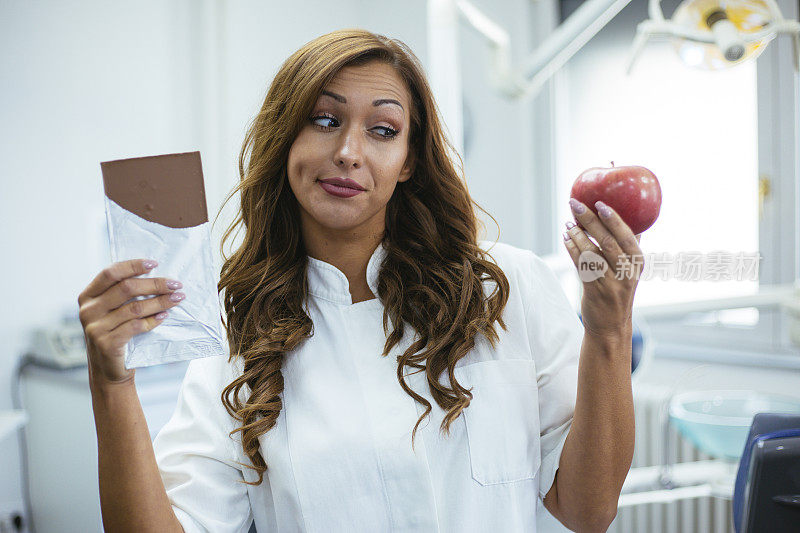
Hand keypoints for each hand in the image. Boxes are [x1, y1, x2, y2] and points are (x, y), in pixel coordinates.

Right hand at [77, 259, 184, 383]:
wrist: (109, 370)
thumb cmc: (116, 334)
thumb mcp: (112, 312)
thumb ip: (123, 294)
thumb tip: (155, 274)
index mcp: (88, 296)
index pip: (111, 273)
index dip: (133, 266)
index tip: (155, 263)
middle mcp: (88, 310)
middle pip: (126, 288)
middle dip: (155, 284)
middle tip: (176, 284)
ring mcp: (95, 328)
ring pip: (134, 308)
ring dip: (160, 301)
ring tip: (177, 299)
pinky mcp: (106, 343)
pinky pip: (136, 326)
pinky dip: (153, 320)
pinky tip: (165, 316)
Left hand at [563, 198, 643, 337]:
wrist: (611, 325)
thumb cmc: (619, 291)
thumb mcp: (630, 270)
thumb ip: (629, 247)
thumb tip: (630, 219)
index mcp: (638, 262)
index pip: (627, 235)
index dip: (613, 218)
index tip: (599, 202)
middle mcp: (627, 271)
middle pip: (607, 241)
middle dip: (589, 220)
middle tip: (575, 205)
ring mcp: (611, 282)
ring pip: (591, 252)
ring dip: (577, 235)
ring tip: (568, 224)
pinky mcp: (594, 290)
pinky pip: (581, 265)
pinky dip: (572, 249)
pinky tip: (566, 239)